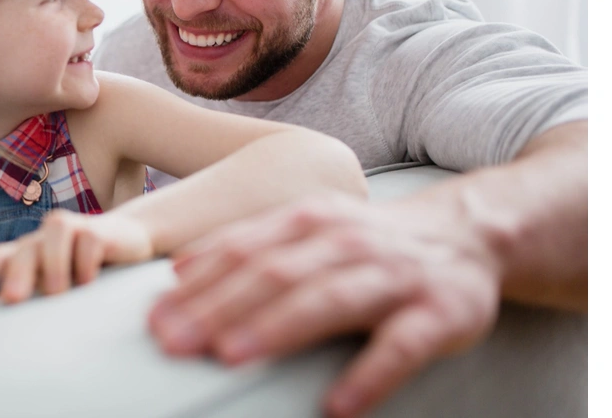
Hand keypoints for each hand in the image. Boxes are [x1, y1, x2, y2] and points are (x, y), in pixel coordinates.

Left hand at [0, 210, 153, 304]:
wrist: (128, 241)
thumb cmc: (82, 273)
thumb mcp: (57, 289)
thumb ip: (35, 303)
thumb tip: (7, 338)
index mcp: (26, 255)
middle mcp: (44, 241)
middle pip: (22, 248)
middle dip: (15, 274)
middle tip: (13, 301)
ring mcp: (73, 231)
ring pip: (55, 229)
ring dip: (53, 261)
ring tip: (58, 293)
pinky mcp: (100, 231)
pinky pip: (89, 237)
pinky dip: (87, 258)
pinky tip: (90, 281)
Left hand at [147, 193, 502, 417]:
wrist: (467, 234)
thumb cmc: (367, 243)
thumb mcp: (307, 230)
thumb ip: (248, 246)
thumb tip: (179, 271)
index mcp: (308, 221)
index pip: (242, 251)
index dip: (197, 285)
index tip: (153, 318)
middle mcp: (346, 241)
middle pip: (273, 274)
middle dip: (218, 308)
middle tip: (173, 342)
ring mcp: (393, 275)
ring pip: (328, 299)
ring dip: (276, 328)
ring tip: (231, 357)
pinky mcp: (440, 312)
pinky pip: (401, 347)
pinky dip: (369, 375)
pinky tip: (336, 406)